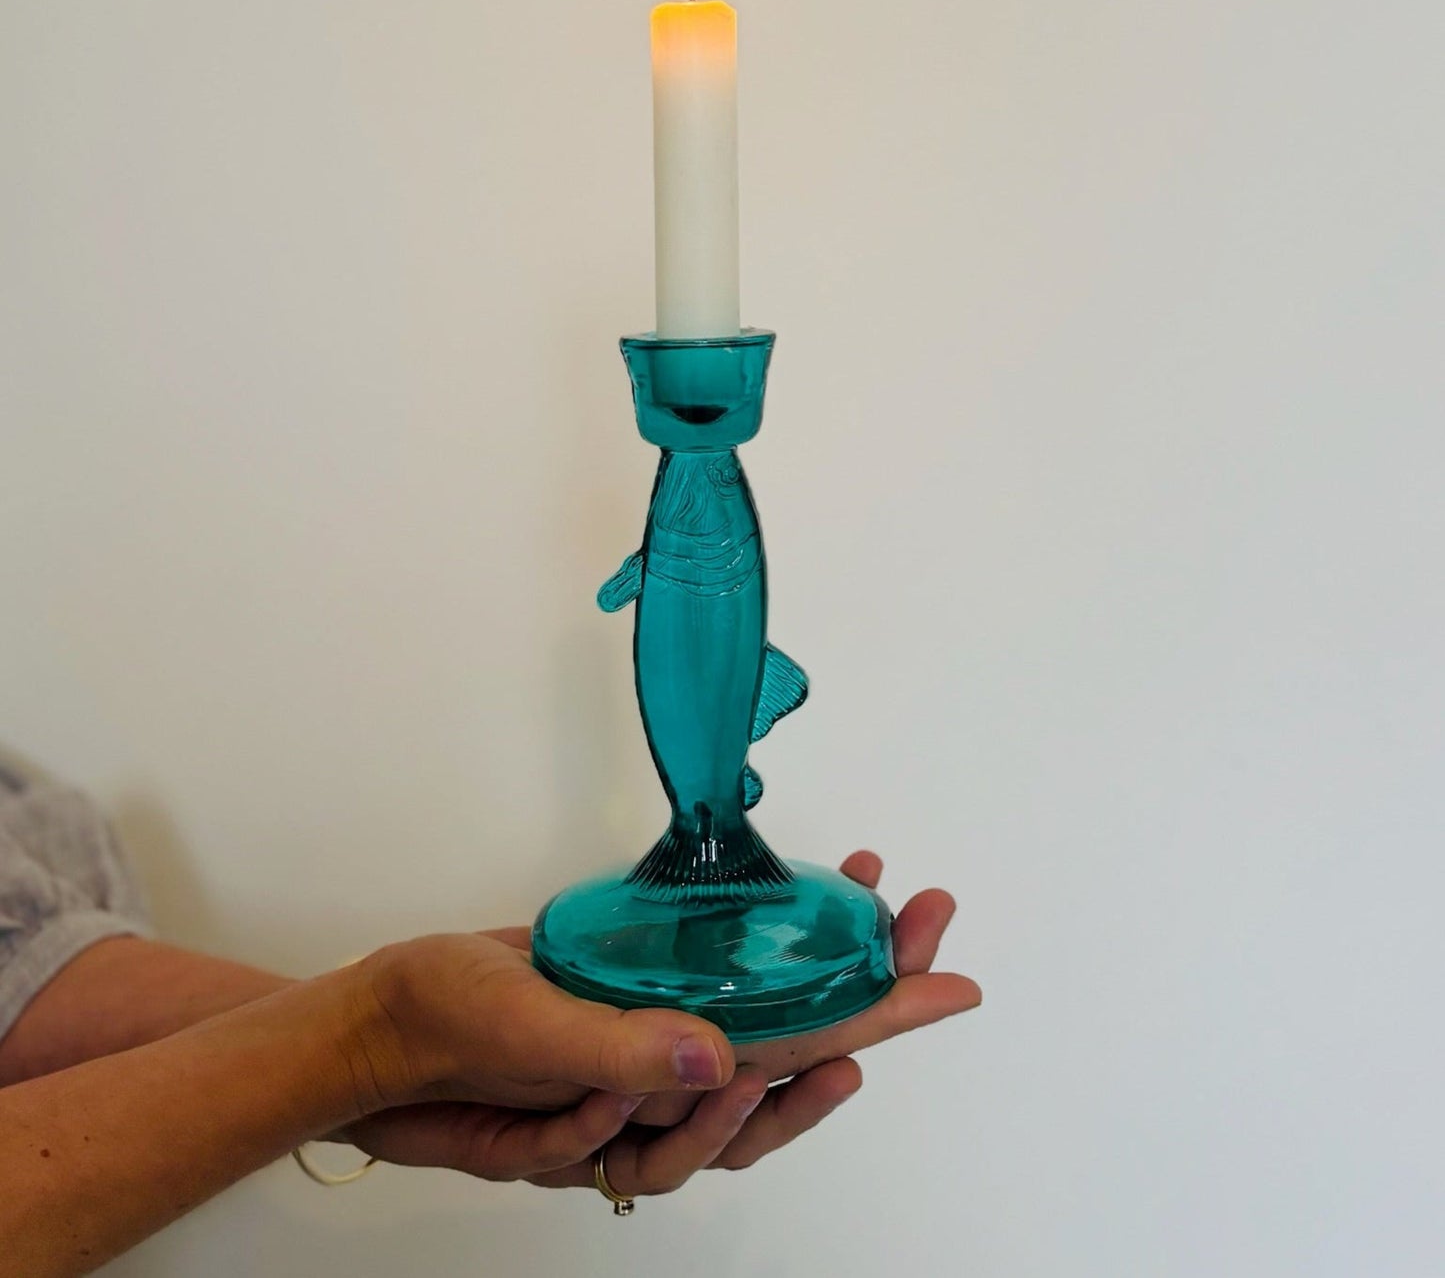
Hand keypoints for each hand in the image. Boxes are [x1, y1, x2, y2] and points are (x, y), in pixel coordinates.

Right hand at [334, 850, 977, 1191]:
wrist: (383, 1016)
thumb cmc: (440, 1033)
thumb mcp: (517, 1037)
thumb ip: (612, 1057)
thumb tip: (716, 1067)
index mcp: (654, 1096)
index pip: (791, 1056)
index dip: (875, 1018)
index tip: (948, 984)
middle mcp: (670, 1080)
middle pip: (802, 1040)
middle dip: (876, 978)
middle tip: (929, 915)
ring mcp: (659, 1042)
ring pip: (773, 1018)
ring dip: (833, 960)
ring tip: (879, 903)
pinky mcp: (639, 1001)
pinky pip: (725, 989)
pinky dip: (770, 946)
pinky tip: (797, 908)